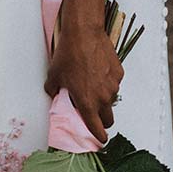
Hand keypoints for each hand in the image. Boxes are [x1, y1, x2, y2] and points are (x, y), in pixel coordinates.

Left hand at [44, 23, 123, 143]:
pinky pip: (114, 83)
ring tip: (91, 82)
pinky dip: (108, 80)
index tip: (98, 139)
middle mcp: (103, 98)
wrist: (84, 33)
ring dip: (104, 97)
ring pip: (111, 99)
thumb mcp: (54, 75)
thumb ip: (53, 91)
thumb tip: (54, 95)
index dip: (98, 137)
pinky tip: (97, 69)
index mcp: (88, 103)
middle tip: (93, 110)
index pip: (97, 130)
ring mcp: (113, 85)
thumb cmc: (69, 54)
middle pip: (109, 119)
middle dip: (102, 119)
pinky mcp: (119, 73)